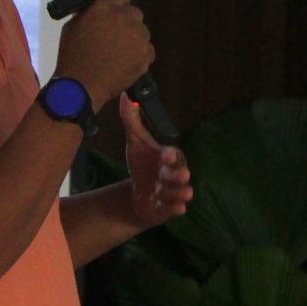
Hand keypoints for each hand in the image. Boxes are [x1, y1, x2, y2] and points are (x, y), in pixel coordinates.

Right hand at [52, 0, 153, 106]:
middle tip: (115, 37)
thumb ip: (90, 12)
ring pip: (142, 32)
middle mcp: (125, 17)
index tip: (113, 13)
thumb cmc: (72, 55)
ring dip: (133, 39)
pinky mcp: (146, 54)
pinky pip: (147, 50)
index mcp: (104, 7)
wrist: (81, 85)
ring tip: (118, 55)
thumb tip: (99, 8)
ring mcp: (138, 36)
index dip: (118, 4)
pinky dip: (139, 56)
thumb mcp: (73, 25)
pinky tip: (125, 64)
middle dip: (126, 22)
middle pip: (134, 13)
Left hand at [122, 97, 192, 228]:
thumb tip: (126, 95)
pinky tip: (176, 208)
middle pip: (181, 174)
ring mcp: (173, 193)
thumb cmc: (143, 166)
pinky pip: (174, 210)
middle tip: (179, 175)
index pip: (174, 155)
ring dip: (173, 192)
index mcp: (170, 158)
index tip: (165, 155)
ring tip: (161, 191)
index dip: (171, 155)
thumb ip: (132, 120)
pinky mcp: (167, 209)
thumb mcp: (135, 143)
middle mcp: (175, 175)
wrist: (140, 195)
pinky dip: (174, 209)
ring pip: (179, 193)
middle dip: (178, 175)